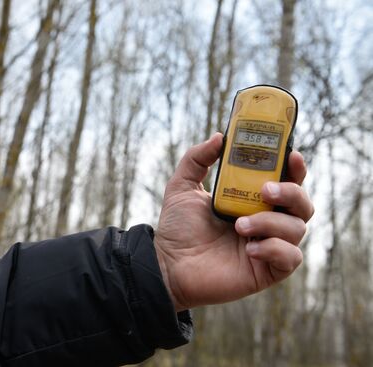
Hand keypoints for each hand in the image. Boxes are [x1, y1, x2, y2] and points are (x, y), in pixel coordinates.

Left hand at [154, 133, 313, 310]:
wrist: (168, 264)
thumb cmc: (177, 228)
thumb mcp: (182, 186)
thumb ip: (196, 159)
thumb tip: (219, 136)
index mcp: (252, 201)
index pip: (286, 181)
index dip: (295, 168)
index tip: (291, 155)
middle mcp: (266, 222)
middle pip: (302, 204)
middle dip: (291, 192)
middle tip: (265, 191)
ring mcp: (269, 246)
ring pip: (297, 229)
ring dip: (271, 223)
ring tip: (240, 225)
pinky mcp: (267, 270)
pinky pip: (291, 258)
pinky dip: (274, 249)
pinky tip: (250, 250)